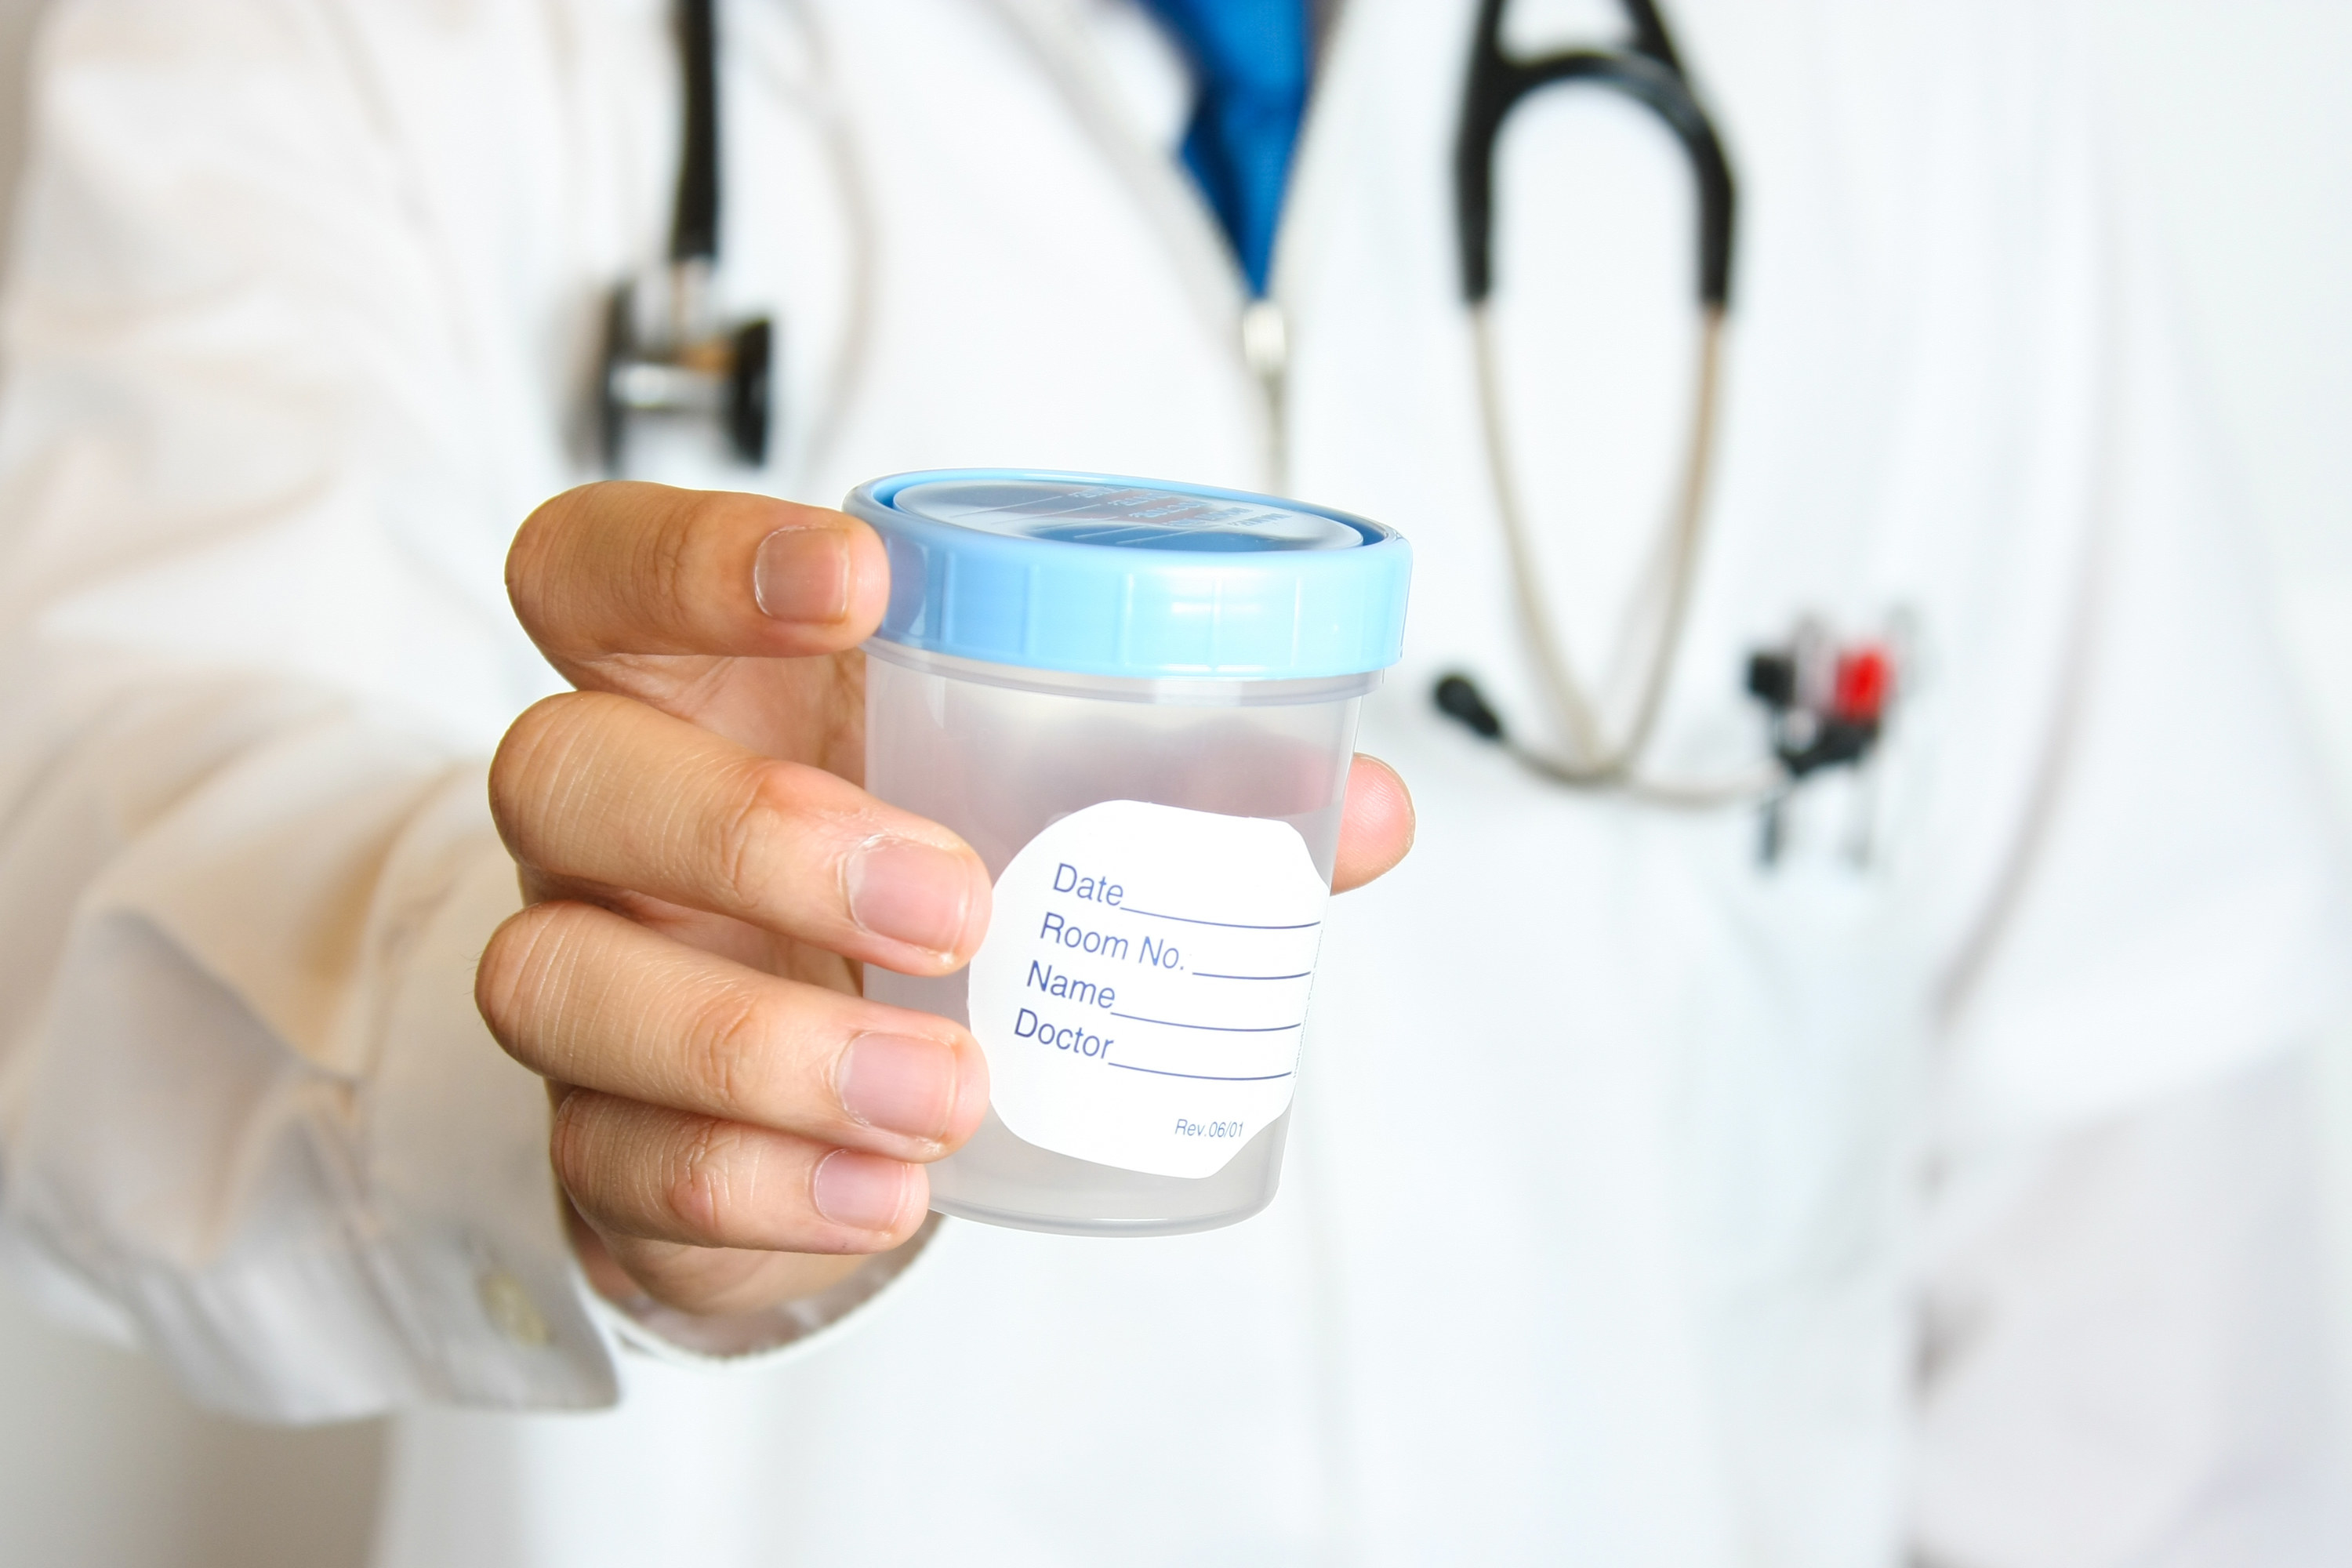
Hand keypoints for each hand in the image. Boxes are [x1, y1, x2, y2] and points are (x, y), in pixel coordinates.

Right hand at [476, 482, 1414, 1317]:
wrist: (812, 1092)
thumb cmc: (913, 888)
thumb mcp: (1018, 808)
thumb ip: (1179, 790)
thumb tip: (1364, 807)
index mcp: (698, 684)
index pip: (609, 565)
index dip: (703, 553)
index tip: (865, 582)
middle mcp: (607, 818)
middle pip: (564, 764)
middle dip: (755, 828)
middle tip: (957, 902)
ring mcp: (584, 973)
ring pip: (559, 976)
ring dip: (762, 1039)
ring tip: (945, 1088)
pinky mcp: (595, 1141)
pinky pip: (616, 1158)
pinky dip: (762, 1179)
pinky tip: (891, 1193)